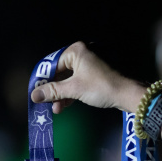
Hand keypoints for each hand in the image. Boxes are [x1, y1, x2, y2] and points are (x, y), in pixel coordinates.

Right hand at [30, 41, 145, 113]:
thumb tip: (33, 95)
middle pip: (60, 72)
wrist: (127, 95)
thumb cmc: (101, 87)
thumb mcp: (74, 89)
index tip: (36, 93)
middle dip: (54, 90)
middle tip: (46, 103)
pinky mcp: (95, 75)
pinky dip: (71, 93)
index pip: (53, 64)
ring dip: (62, 95)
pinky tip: (65, 106)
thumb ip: (53, 91)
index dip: (44, 80)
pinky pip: (78, 82)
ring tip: (56, 109)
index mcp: (76, 50)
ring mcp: (90, 64)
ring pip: (69, 79)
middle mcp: (83, 53)